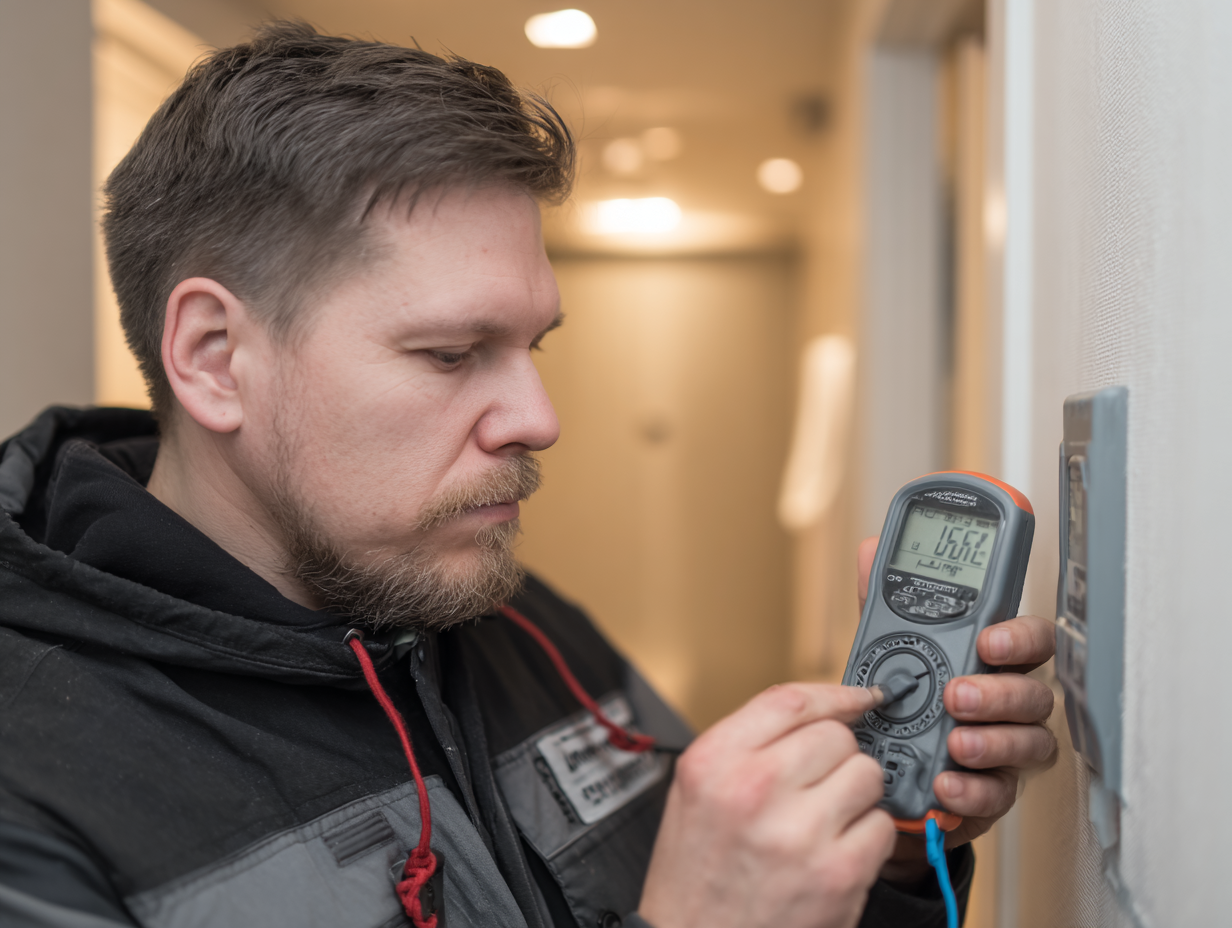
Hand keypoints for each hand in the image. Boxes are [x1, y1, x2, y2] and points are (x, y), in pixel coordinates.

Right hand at [639, 683, 897, 927]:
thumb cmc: (697, 874)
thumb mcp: (698, 791)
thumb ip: (750, 744)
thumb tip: (824, 712)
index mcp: (713, 761)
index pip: (791, 701)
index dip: (835, 694)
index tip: (861, 697)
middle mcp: (754, 787)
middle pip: (836, 735)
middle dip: (837, 758)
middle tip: (818, 789)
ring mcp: (799, 831)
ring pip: (867, 775)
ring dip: (856, 796)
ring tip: (823, 823)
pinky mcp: (837, 873)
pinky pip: (882, 826)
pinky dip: (868, 839)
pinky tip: (835, 854)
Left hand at [856, 536, 1057, 882]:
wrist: (882, 766)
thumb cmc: (900, 698)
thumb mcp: (886, 643)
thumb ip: (884, 600)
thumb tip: (873, 549)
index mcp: (991, 659)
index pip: (1030, 640)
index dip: (1021, 637)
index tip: (992, 639)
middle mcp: (1008, 702)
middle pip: (1034, 692)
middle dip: (999, 692)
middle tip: (958, 694)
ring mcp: (1005, 747)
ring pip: (1030, 742)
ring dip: (994, 742)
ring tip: (955, 742)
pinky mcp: (991, 791)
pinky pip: (1000, 793)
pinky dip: (975, 790)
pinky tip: (948, 782)